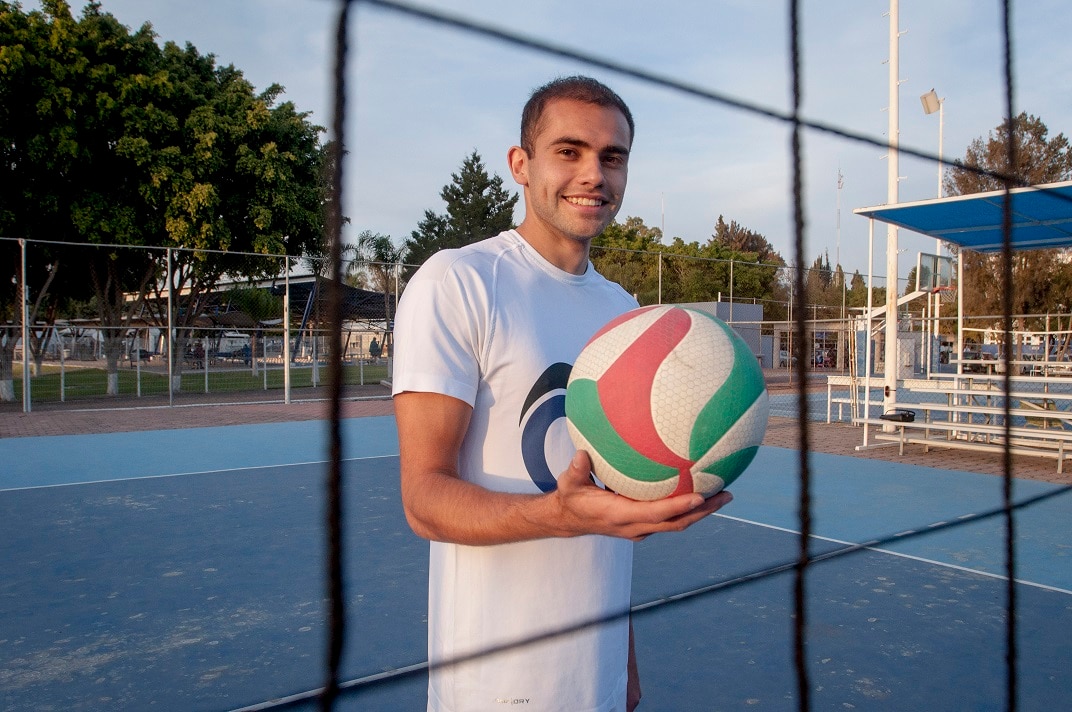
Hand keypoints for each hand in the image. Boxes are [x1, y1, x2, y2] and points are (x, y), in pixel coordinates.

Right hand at [550, 451, 731, 541]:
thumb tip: (582, 454)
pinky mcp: (643, 526)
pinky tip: (700, 493)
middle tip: (726, 495)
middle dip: (703, 511)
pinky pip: (670, 519)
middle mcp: (634, 526)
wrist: (569, 520)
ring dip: (701, 512)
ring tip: (723, 495)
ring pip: (677, 523)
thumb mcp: (569, 483)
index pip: (656, 513)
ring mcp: (640, 529)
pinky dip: (688, 509)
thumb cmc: (571, 498)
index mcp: (619, 516)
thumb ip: (576, 469)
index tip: (701, 496)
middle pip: (676, 522)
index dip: (679, 506)